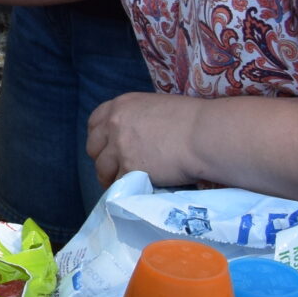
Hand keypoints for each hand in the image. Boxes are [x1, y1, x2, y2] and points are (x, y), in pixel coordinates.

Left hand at [86, 92, 203, 187]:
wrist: (203, 135)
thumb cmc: (191, 119)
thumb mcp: (156, 107)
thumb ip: (138, 119)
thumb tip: (136, 134)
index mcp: (120, 105)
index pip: (94, 123)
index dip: (99, 138)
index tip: (105, 148)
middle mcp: (114, 124)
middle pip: (93, 147)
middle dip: (102, 158)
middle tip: (113, 168)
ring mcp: (119, 147)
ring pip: (102, 168)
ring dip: (109, 177)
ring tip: (120, 184)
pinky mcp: (129, 169)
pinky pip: (118, 183)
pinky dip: (123, 189)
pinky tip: (131, 191)